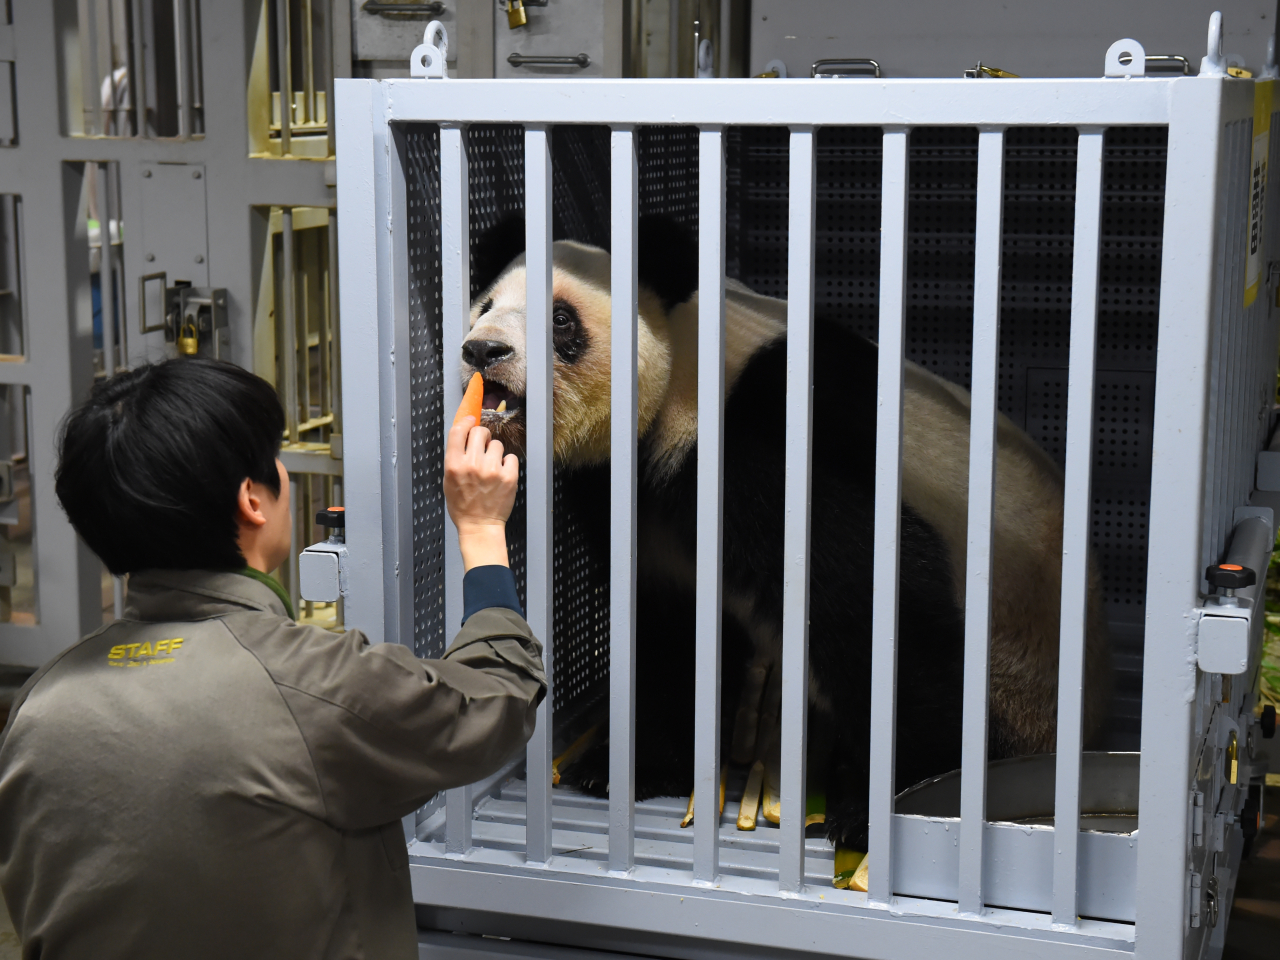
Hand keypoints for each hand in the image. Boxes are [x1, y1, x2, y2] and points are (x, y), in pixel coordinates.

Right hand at [444, 416, 519, 569]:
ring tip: (491, 467)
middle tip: (483, 445)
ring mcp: (491, 470)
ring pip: (497, 444)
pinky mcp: (508, 477)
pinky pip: (511, 457)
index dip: (466, 422)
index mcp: (454, 465)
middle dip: (483, 436)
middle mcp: (472, 465)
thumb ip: (455, 457)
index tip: (471, 420)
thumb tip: (463, 434)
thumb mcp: (449, 480)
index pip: (458, 431)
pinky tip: (501, 475)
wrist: (480, 526)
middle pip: (480, 432)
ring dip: (495, 452)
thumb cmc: (463, 506)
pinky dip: (507, 464)